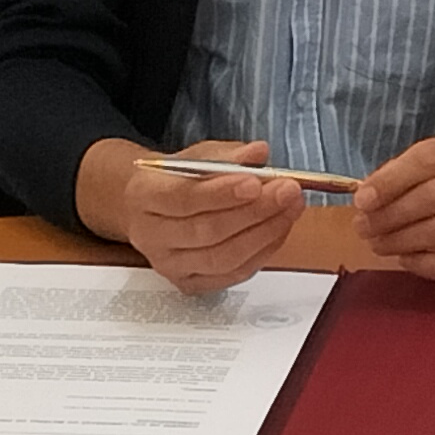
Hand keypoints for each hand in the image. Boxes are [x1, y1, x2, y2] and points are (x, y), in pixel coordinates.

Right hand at [76, 136, 304, 295]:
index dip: (222, 193)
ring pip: (220, 258)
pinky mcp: (188, 282)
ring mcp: (168, 264)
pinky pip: (230, 275)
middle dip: (254, 212)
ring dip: (263, 234)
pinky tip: (278, 230)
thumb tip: (258, 153)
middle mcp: (151, 235)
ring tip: (290, 209)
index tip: (256, 182)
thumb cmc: (177, 180)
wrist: (151, 209)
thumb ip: (228, 155)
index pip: (184, 198)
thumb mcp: (198, 156)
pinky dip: (260, 254)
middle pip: (205, 231)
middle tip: (287, 192)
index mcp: (145, 195)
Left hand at [352, 128, 434, 282]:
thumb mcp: (434, 162)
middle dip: (392, 214)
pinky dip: (425, 264)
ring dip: (402, 241)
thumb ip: (400, 174)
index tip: (362, 199)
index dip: (391, 180)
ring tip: (378, 243)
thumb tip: (366, 198)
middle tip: (364, 227)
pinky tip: (406, 259)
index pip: (430, 157)